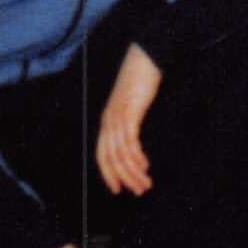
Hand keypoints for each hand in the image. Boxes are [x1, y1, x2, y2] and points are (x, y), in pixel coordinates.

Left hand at [94, 43, 162, 194]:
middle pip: (110, 159)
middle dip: (124, 178)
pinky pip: (129, 142)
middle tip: (138, 190)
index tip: (118, 189)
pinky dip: (136, 157)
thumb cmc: (140, 79)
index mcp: (107, 121)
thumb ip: (130, 119)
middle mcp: (108, 121)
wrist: (144, 56)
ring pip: (120, 154)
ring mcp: (117, 117)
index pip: (102, 155)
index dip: (108, 174)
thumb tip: (133, 137)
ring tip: (145, 183)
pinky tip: (144, 165)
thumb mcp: (132, 103)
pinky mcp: (129, 112)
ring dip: (133, 172)